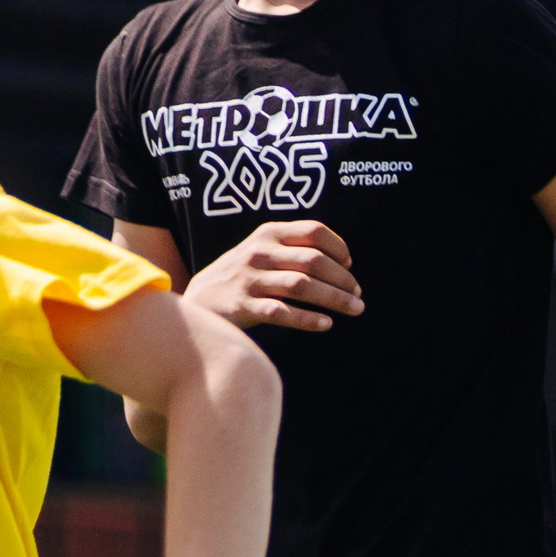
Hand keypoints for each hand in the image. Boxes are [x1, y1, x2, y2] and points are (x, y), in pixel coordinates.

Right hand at [183, 219, 361, 334]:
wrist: (197, 302)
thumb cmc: (240, 277)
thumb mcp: (261, 251)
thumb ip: (293, 249)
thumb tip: (341, 262)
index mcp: (268, 234)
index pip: (314, 231)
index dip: (338, 248)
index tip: (349, 265)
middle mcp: (259, 253)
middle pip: (313, 261)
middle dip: (343, 278)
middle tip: (358, 294)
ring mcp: (250, 280)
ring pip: (302, 286)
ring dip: (335, 298)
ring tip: (355, 308)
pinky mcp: (243, 307)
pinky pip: (282, 312)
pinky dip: (308, 319)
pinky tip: (326, 324)